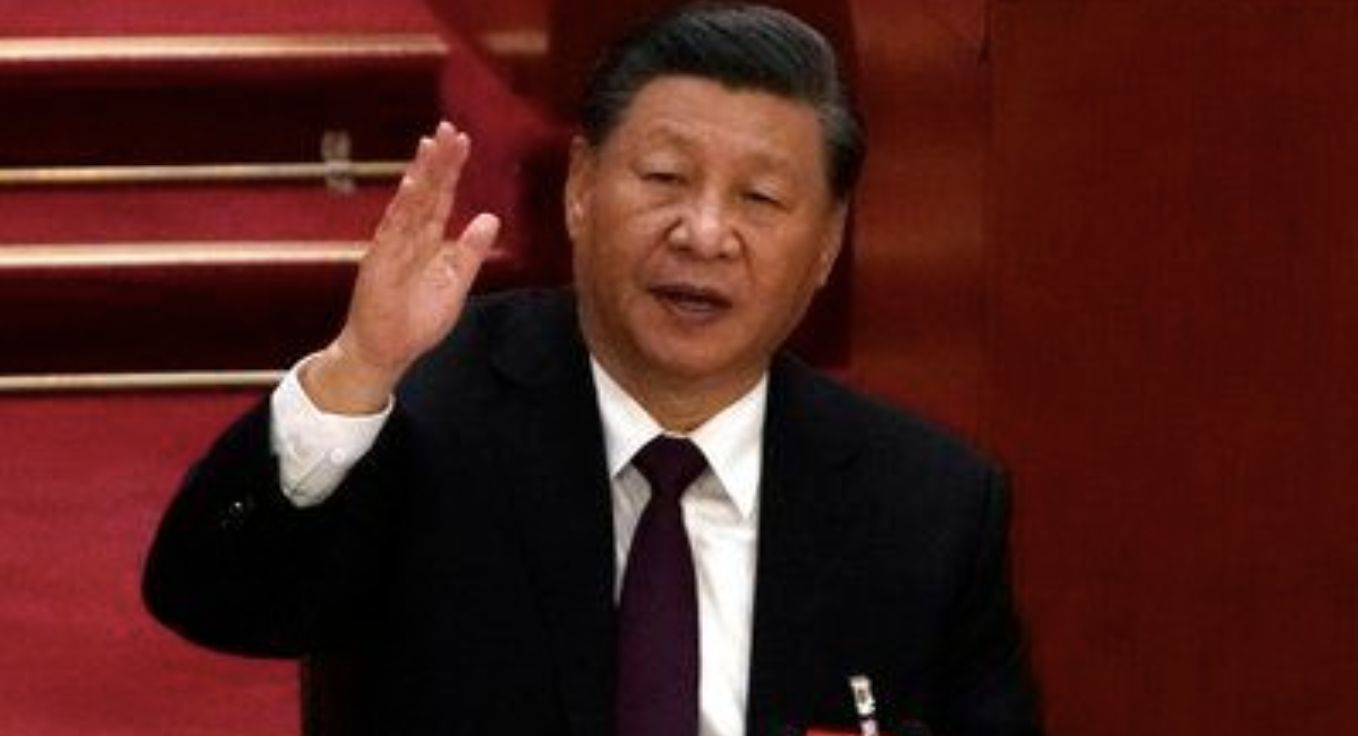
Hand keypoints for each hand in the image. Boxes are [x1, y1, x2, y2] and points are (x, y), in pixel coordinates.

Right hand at [304, 122, 499, 413]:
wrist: (388, 351)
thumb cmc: (418, 320)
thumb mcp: (456, 283)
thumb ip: (471, 251)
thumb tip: (490, 218)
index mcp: (428, 240)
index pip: (442, 197)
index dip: (451, 170)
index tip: (461, 140)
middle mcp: (409, 236)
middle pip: (426, 192)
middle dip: (437, 161)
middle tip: (448, 129)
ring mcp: (392, 246)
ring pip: (409, 204)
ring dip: (420, 175)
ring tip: (430, 146)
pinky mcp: (380, 262)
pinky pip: (393, 231)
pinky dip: (402, 208)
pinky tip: (412, 185)